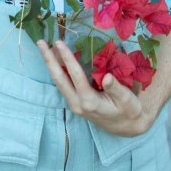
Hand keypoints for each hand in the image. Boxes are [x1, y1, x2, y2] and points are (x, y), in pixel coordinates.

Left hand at [37, 39, 153, 136]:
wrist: (128, 127)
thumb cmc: (129, 111)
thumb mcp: (126, 99)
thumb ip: (115, 88)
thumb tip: (106, 77)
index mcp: (90, 102)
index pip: (75, 76)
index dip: (67, 58)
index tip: (59, 43)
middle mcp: (78, 104)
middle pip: (59, 79)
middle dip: (49, 60)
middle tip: (40, 43)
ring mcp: (75, 104)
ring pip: (59, 81)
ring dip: (51, 64)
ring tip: (45, 47)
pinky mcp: (76, 102)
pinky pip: (63, 84)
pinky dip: (58, 69)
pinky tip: (57, 59)